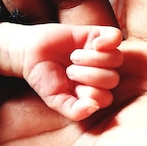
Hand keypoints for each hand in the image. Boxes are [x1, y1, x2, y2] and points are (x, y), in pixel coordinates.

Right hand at [0, 21, 121, 119]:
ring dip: (93, 59)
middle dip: (88, 76)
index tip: (71, 87)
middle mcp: (101, 72)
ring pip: (116, 59)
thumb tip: (94, 107)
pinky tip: (94, 44)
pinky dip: (108, 41)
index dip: (89, 93)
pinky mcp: (97, 34)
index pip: (106, 98)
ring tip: (74, 57)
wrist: (29, 53)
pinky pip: (116, 36)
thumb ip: (75, 111)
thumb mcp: (56, 100)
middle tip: (69, 70)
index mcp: (94, 91)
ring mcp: (101, 53)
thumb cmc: (44, 79)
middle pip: (112, 79)